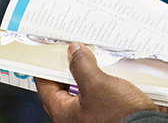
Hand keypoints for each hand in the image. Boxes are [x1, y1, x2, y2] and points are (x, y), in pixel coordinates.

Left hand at [36, 42, 157, 122]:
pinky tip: (106, 73)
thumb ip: (81, 65)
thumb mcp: (97, 83)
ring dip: (84, 75)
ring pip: (79, 91)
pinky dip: (98, 83)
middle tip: (73, 53)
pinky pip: (95, 96)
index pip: (45, 85)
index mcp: (63, 113)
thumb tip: (74, 52)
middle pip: (62, 88)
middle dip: (67, 69)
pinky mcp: (104, 115)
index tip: (49, 53)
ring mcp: (89, 118)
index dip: (45, 66)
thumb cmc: (122, 117)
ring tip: (91, 60)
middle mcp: (73, 118)